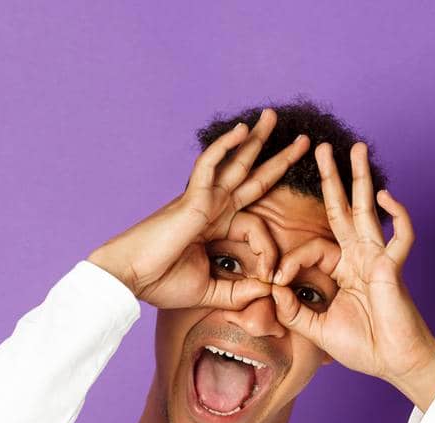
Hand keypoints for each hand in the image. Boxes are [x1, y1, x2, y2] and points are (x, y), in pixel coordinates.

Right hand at [86, 107, 310, 309]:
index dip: (270, 252)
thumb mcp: (210, 292)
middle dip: (276, 158)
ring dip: (256, 140)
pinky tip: (241, 130)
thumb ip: (238, 292)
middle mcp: (212, 207)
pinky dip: (224, 146)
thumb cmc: (161, 282)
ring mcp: (202, 199)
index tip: (273, 278)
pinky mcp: (192, 199)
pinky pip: (210, 165)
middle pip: (251, 176)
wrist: (131, 278)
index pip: (257, 227)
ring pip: (235, 162)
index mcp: (216, 227)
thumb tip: (268, 292)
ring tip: (273, 117)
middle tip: (303, 140)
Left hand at [268, 141, 434, 383]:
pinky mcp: (394, 269)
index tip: (275, 281)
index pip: (311, 248)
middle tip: (321, 147)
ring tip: (356, 149)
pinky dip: (398, 216)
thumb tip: (272, 292)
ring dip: (361, 179)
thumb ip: (294, 312)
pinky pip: (400, 237)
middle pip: (343, 210)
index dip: (289, 261)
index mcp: (343, 270)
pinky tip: (386, 196)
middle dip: (333, 178)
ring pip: (368, 211)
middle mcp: (360, 258)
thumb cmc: (363, 348)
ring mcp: (378, 260)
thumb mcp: (318, 330)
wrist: (394, 363)